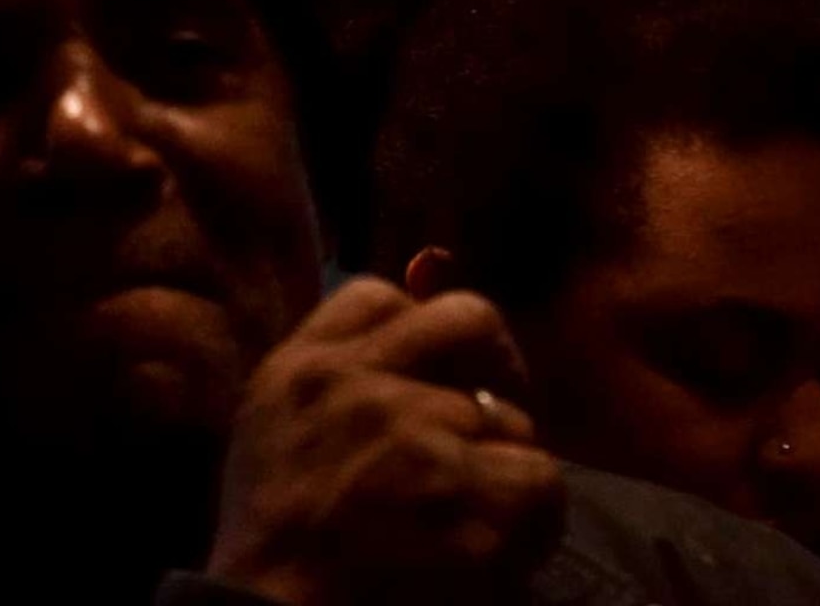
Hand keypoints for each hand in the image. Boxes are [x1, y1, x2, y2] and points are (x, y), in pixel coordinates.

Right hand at [205, 279, 564, 605]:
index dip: (421, 331)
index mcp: (304, 367)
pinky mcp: (471, 500)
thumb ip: (340, 363)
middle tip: (489, 422)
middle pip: (468, 320)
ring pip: (513, 420)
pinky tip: (491, 552)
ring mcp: (417, 438)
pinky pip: (542, 480)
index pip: (381, 297)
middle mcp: (361, 386)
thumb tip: (428, 267)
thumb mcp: (278, 426)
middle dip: (497, 364)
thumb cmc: (277, 537)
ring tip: (465, 520)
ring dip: (503, 469)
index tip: (433, 378)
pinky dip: (531, 522)